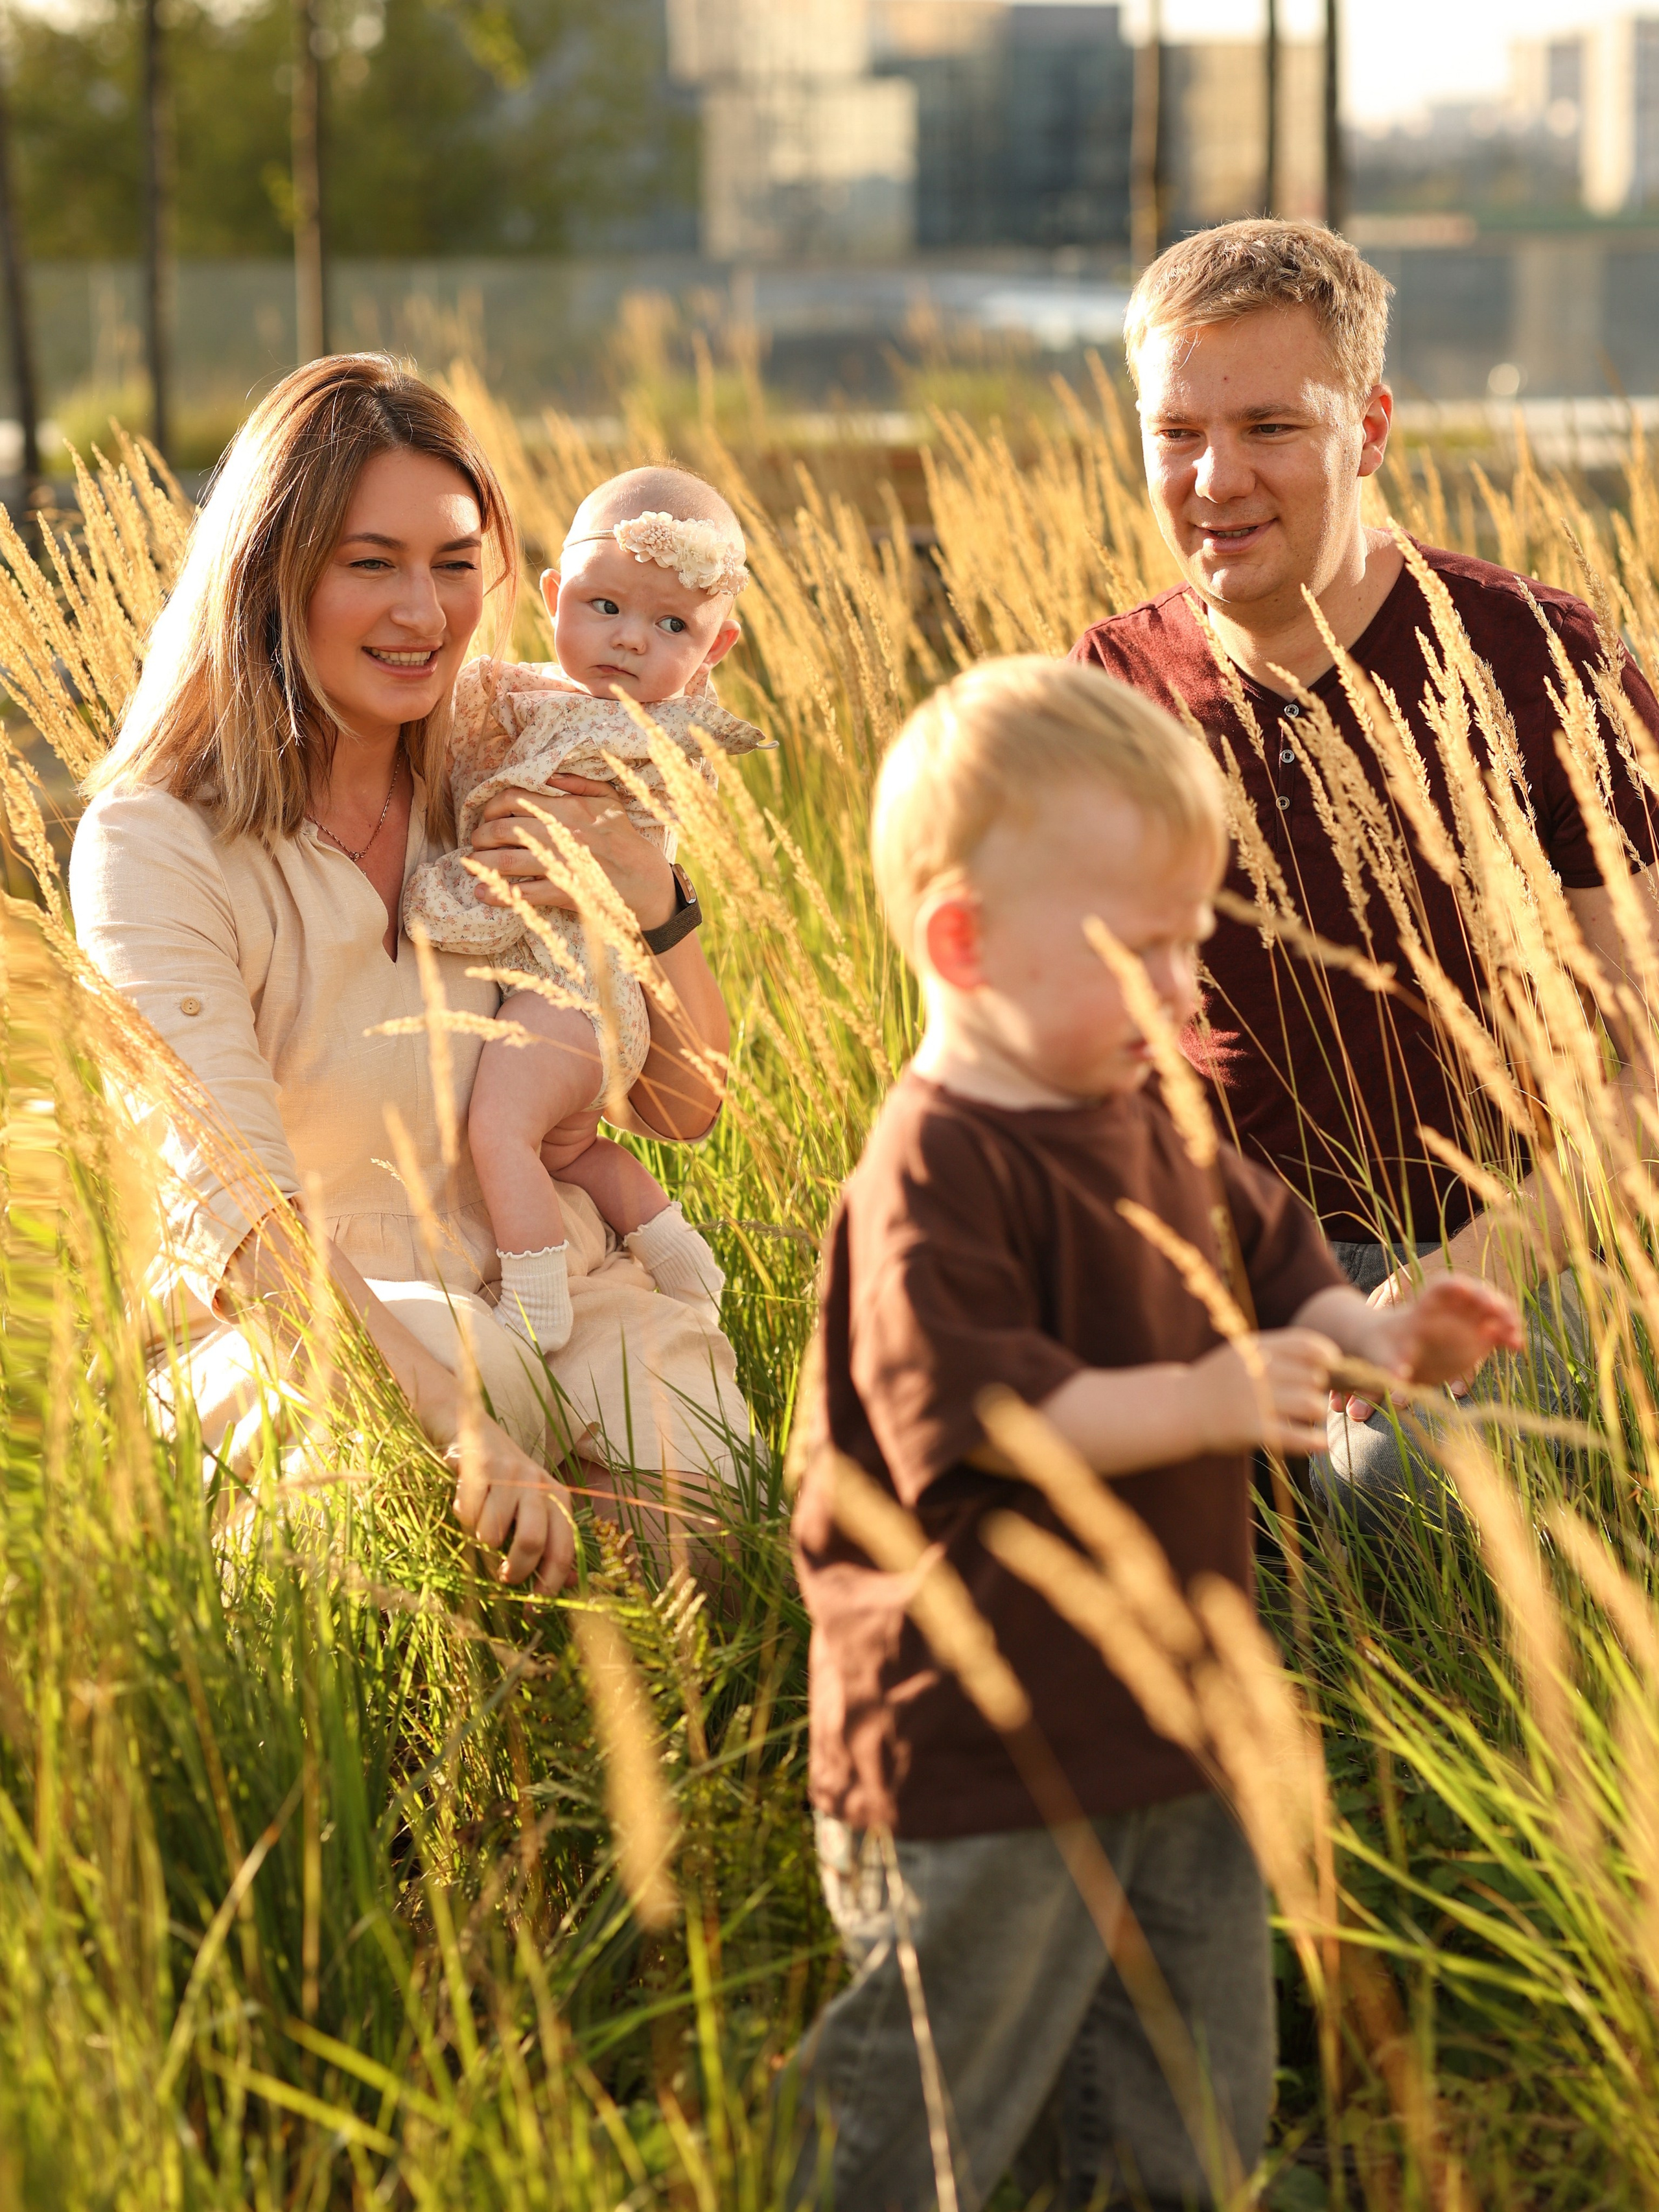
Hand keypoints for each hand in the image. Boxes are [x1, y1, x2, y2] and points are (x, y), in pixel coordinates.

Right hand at [448, 1417, 575, 1591]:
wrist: (470, 1426)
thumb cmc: (504, 1479)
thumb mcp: (531, 1506)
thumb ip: (546, 1541)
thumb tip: (562, 1586)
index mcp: (559, 1499)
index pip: (564, 1550)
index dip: (549, 1585)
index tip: (533, 1609)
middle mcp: (540, 1485)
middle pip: (532, 1543)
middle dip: (515, 1570)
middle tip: (503, 1576)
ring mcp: (510, 1474)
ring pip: (493, 1533)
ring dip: (480, 1540)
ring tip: (480, 1526)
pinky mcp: (481, 1467)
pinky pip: (467, 1513)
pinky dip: (462, 1517)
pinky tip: (465, 1503)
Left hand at [468, 777, 675, 927]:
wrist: (646, 881)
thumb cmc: (624, 839)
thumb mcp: (608, 800)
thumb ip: (578, 782)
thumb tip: (548, 774)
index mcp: (568, 807)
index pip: (514, 798)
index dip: (491, 807)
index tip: (486, 818)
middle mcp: (561, 832)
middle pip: (503, 830)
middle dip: (481, 837)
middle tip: (476, 844)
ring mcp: (561, 863)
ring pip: (506, 861)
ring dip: (481, 864)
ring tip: (472, 866)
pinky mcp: (564, 891)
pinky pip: (522, 892)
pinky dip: (497, 893)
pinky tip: (482, 893)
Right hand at [1191, 1328, 1339, 1456]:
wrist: (1179, 1409)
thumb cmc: (1217, 1382)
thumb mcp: (1240, 1354)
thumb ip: (1276, 1352)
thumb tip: (1326, 1359)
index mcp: (1255, 1347)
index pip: (1306, 1344)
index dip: (1327, 1356)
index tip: (1330, 1367)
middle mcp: (1256, 1370)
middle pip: (1313, 1376)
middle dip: (1321, 1388)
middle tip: (1315, 1397)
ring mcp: (1254, 1400)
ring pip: (1311, 1404)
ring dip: (1318, 1412)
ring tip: (1311, 1418)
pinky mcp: (1251, 1430)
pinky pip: (1295, 1437)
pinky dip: (1314, 1441)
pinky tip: (1321, 1443)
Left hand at [1344, 1276, 1522, 1424]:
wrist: (1389, 1352)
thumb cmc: (1382, 1348)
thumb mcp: (1382, 1355)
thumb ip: (1391, 1366)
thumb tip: (1398, 1380)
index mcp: (1423, 1306)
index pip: (1442, 1286)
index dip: (1456, 1285)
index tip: (1467, 1291)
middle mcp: (1449, 1308)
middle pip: (1473, 1294)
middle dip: (1488, 1300)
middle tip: (1501, 1313)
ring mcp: (1466, 1320)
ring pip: (1491, 1310)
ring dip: (1504, 1318)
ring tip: (1514, 1338)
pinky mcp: (1477, 1337)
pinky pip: (1497, 1331)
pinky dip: (1507, 1336)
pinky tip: (1516, 1348)